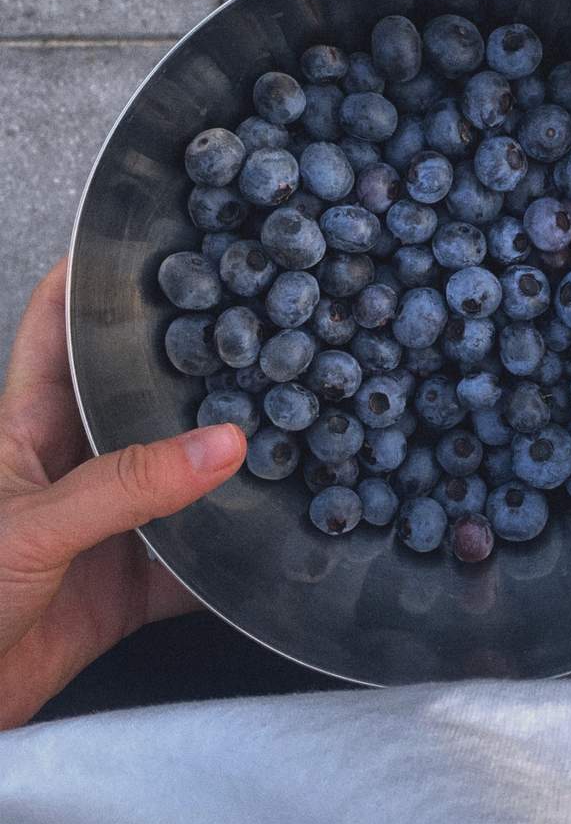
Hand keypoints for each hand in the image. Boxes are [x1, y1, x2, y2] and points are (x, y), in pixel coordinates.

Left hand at [0, 260, 246, 728]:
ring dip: (225, 465)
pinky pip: (194, 562)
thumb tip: (225, 443)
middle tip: (256, 327)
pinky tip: (276, 539)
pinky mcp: (128, 583)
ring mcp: (105, 524)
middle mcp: (75, 463)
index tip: (149, 239)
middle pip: (136, 395)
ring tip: (289, 424)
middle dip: (190, 365)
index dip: (91, 277)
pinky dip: (233, 559)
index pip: (57, 325)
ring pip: (177, 477)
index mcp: (28, 425)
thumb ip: (128, 485)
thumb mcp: (34, 526)